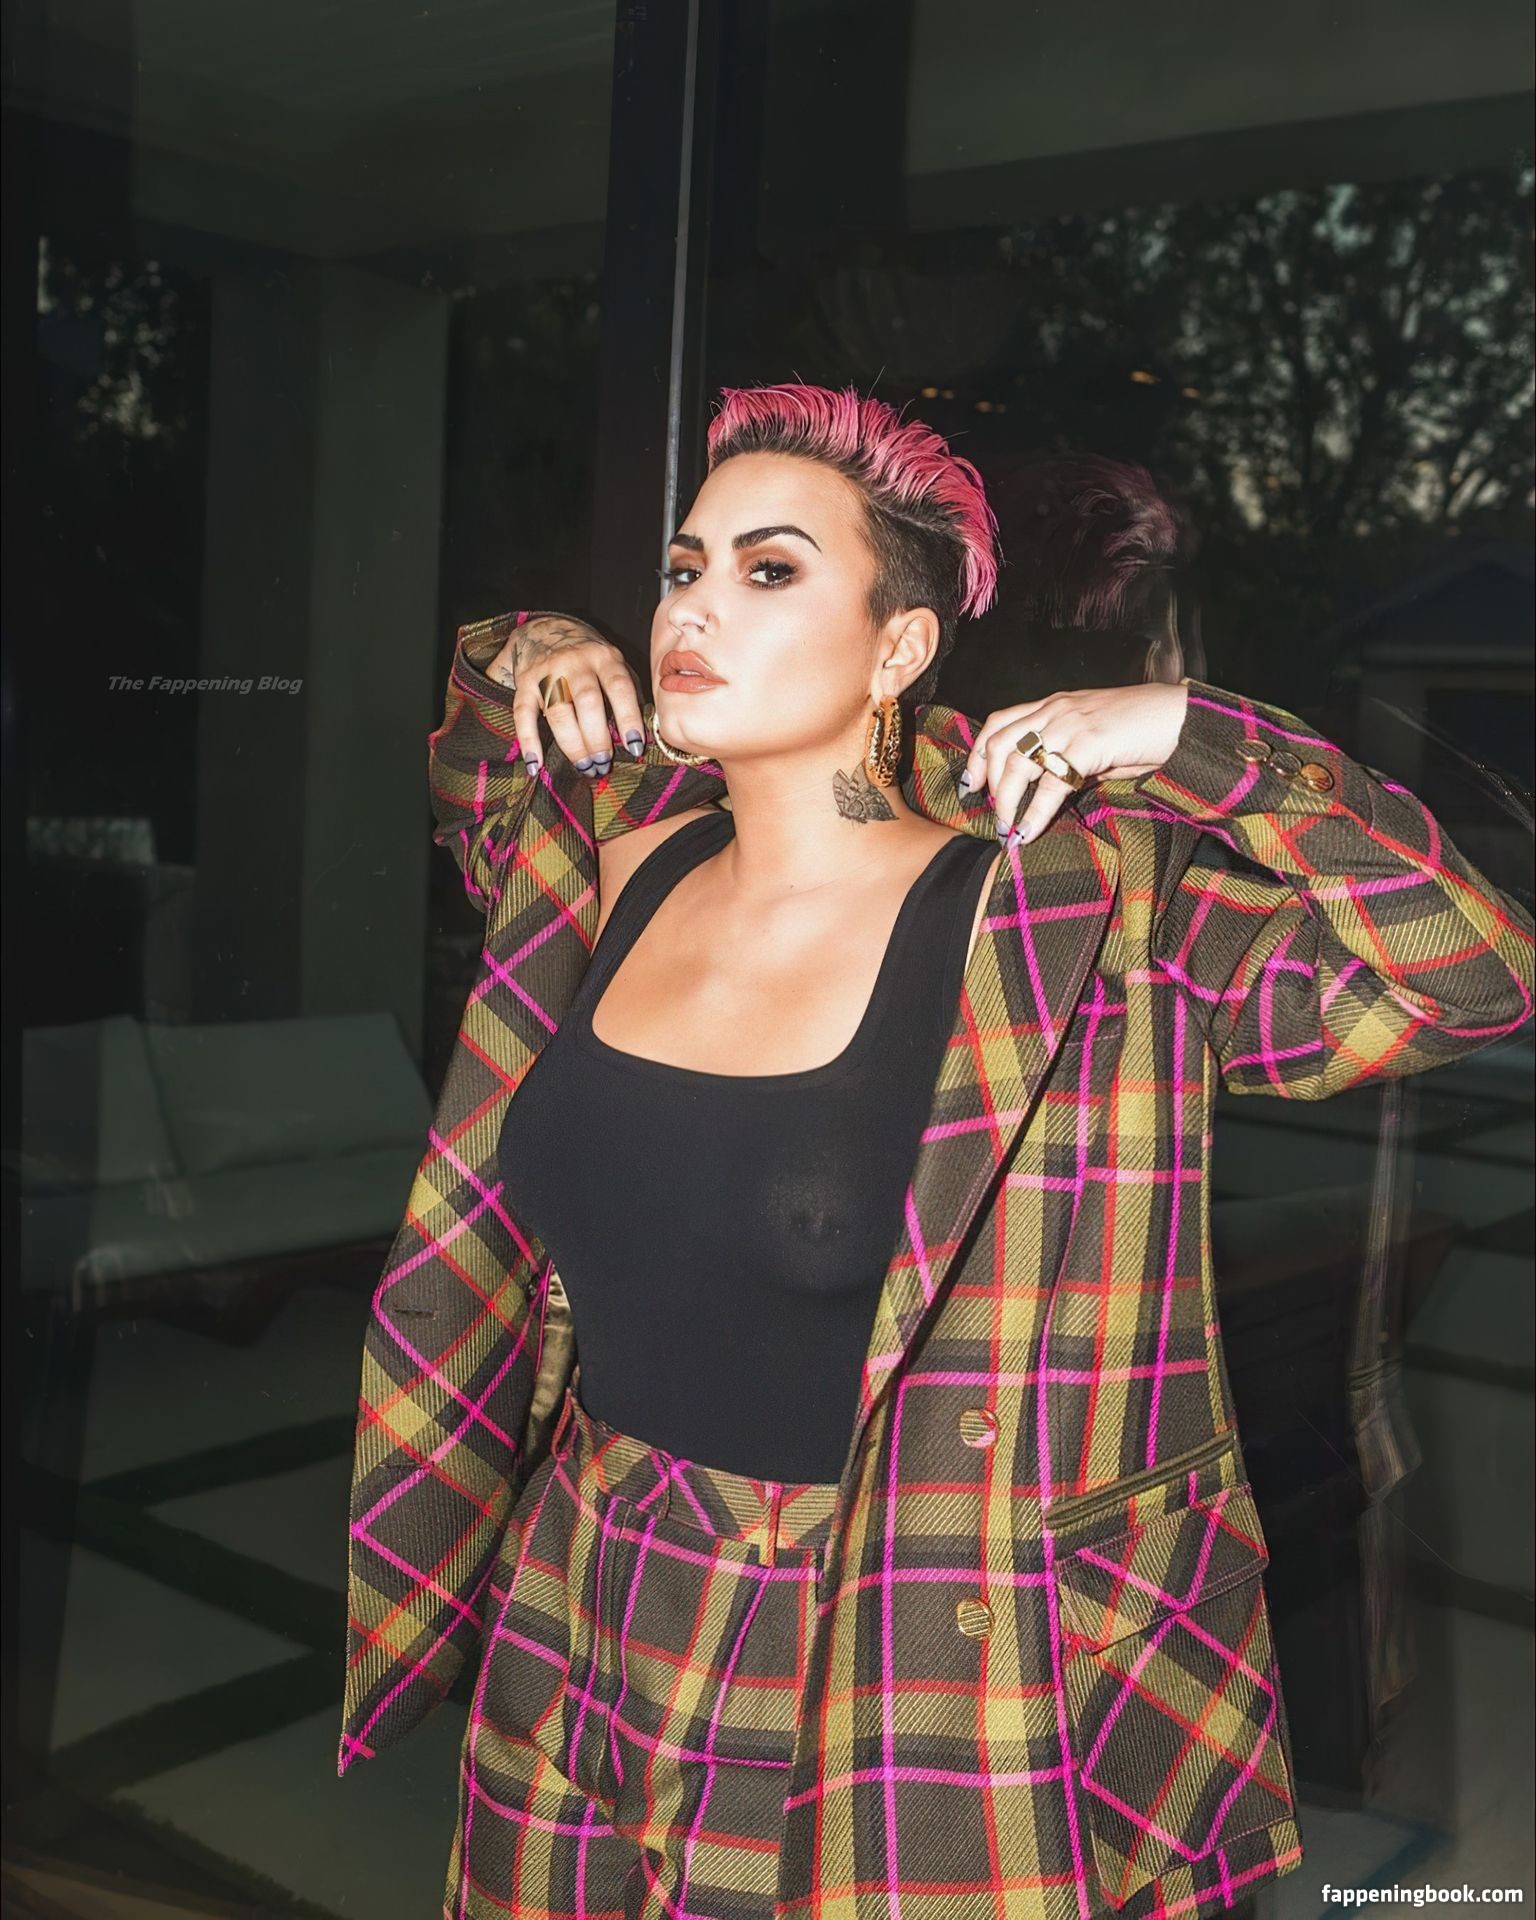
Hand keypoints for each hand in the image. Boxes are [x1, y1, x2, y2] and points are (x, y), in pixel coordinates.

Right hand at [487, 616, 647, 777]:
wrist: (546, 631)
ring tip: (584, 767)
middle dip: (597, 737)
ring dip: (572, 745)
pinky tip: (536, 764)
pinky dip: (528, 740)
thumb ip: (626, 693)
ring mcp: (548, 672)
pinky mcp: (524, 683)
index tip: (635, 746)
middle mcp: (575, 661)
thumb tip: (640, 736)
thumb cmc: (590, 660)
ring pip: (558, 711)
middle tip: (603, 763)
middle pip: (587, 702)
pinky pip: (523, 714)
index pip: (619, 687)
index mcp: (604, 657)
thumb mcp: (614, 664)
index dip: (628, 718)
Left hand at [959, 682, 1189, 842]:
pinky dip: (1035, 813)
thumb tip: (1050, 788)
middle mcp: (1056, 710)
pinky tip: (1028, 833)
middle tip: (989, 809)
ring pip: (1016, 763)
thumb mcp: (1098, 738)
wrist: (1183, 717)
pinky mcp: (1088, 745)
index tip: (973, 781)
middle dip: (986, 779)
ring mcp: (1070, 725)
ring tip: (1006, 828)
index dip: (979, 752)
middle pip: (999, 743)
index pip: (1000, 722)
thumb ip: (1071, 755)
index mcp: (1055, 705)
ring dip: (1005, 800)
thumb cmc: (1146, 730)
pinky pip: (1050, 784)